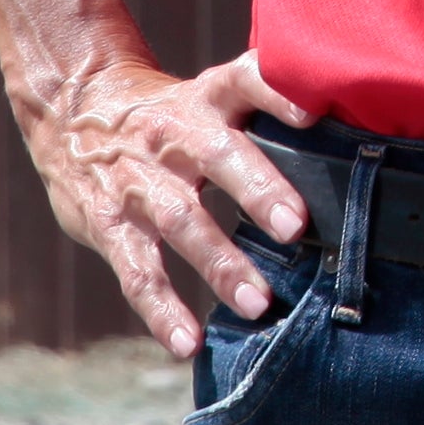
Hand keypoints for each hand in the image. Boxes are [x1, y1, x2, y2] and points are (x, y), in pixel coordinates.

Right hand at [19, 40, 308, 354]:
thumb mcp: (210, 96)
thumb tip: (350, 136)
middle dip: (258, 190)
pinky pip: (138, 271)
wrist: (72, 110)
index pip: (245, 81)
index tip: (312, 113)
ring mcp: (139, 182)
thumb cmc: (170, 112)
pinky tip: (189, 343)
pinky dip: (162, 310)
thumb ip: (265, 114)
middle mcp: (175, 135)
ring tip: (258, 304)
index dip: (276, 93)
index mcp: (208, 98)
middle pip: (218, 156)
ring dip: (220, 263)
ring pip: (182, 221)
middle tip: (297, 227)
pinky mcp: (109, 225)